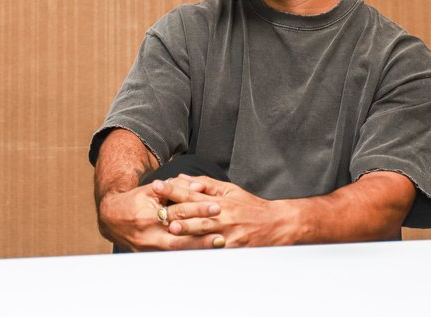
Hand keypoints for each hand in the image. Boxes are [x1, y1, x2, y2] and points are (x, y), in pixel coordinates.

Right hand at [97, 183, 223, 250]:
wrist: (111, 217)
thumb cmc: (136, 200)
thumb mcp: (153, 189)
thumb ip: (176, 187)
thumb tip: (199, 185)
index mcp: (149, 215)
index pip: (179, 212)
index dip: (198, 209)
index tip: (217, 207)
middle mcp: (148, 234)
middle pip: (179, 238)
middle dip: (202, 237)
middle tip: (222, 234)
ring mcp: (148, 248)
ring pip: (177, 252)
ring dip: (197, 249)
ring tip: (217, 246)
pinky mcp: (148, 256)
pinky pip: (170, 257)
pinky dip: (187, 255)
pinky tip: (203, 254)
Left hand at [152, 176, 292, 247]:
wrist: (275, 224)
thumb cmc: (251, 206)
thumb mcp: (231, 190)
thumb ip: (207, 184)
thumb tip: (185, 179)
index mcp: (220, 200)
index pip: (191, 193)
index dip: (172, 190)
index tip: (157, 186)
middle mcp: (222, 216)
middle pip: (193, 213)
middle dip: (173, 211)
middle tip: (155, 210)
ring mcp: (226, 233)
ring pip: (201, 232)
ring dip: (184, 231)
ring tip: (168, 230)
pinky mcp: (231, 248)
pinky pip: (212, 250)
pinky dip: (199, 250)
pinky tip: (187, 251)